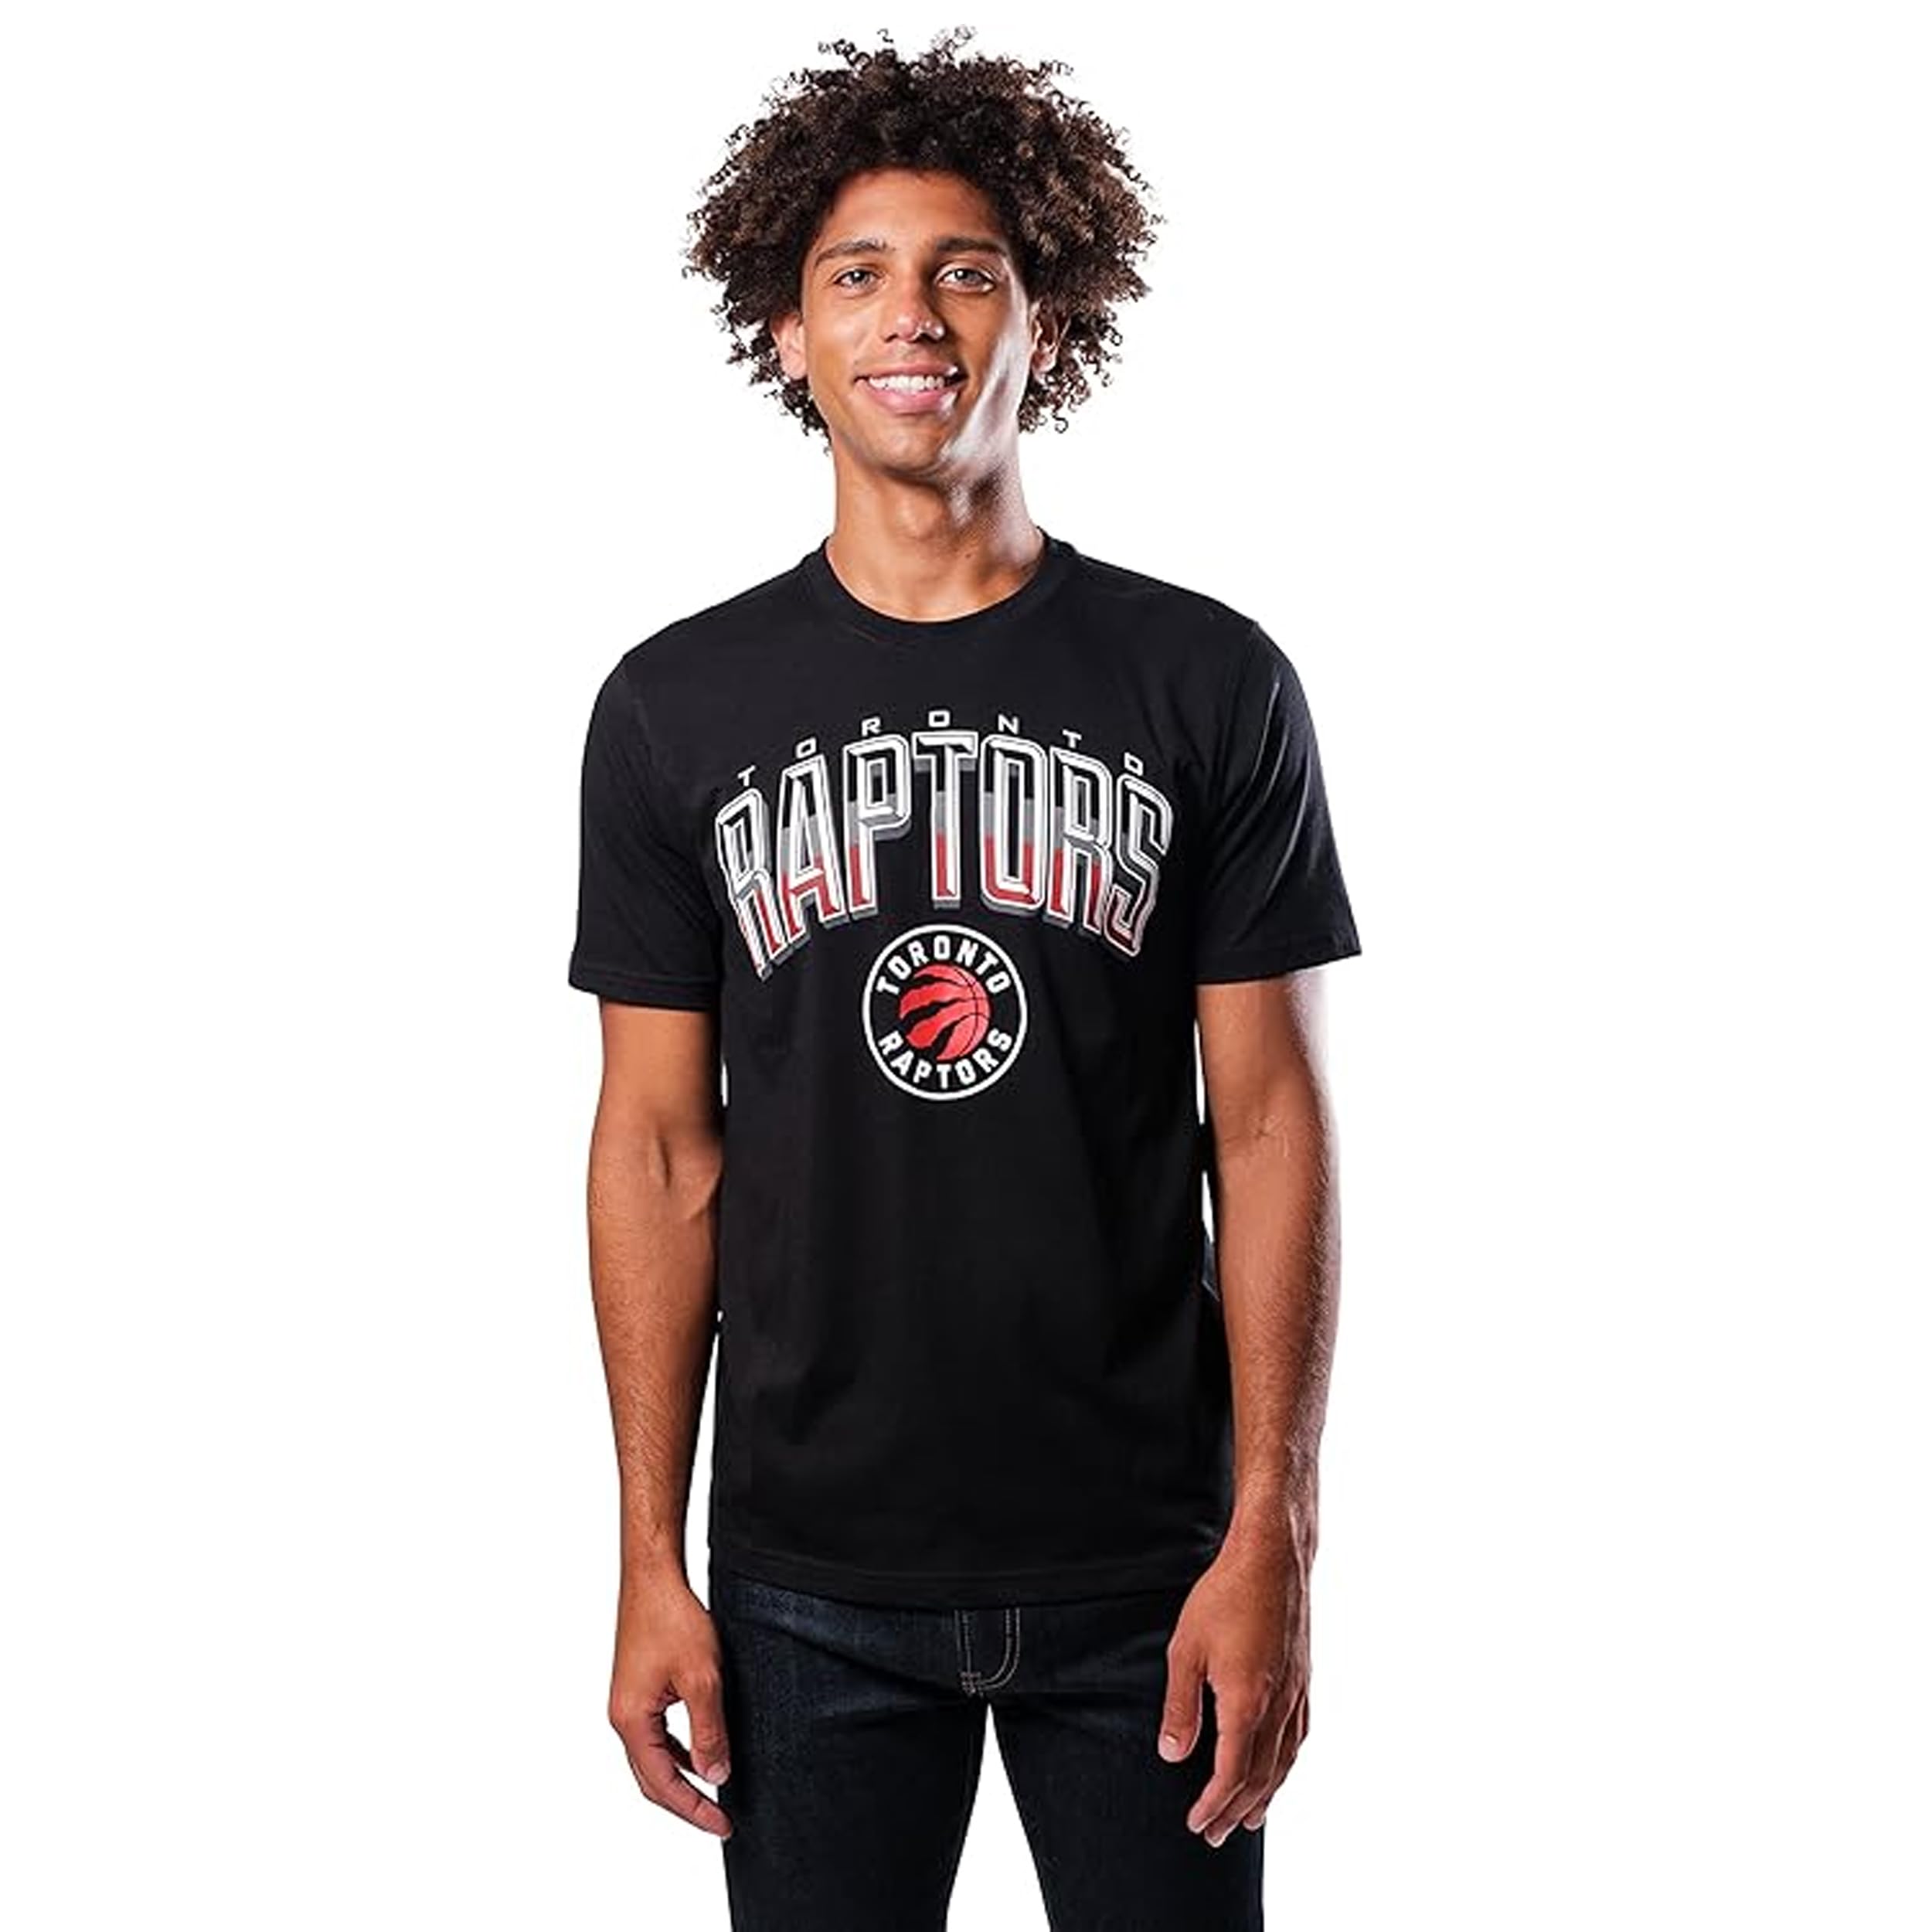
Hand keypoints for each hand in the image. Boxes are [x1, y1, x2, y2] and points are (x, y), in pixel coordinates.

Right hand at [607, 1566, 734, 1839]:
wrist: (653, 1577)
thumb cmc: (672, 1619)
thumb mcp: (702, 1678)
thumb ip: (708, 1730)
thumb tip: (716, 1776)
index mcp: (631, 1721)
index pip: (662, 1784)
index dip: (693, 1810)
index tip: (723, 1825)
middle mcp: (622, 1717)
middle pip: (651, 1779)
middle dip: (686, 1803)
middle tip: (720, 1821)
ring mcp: (628, 1704)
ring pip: (653, 1758)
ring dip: (681, 1778)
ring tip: (714, 1794)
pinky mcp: (637, 1690)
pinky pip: (656, 1736)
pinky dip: (678, 1752)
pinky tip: (701, 1752)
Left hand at [1156, 1534, 1310, 1845]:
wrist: (1272, 1558)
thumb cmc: (1223, 1597)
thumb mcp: (1185, 1649)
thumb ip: (1180, 1706)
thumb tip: (1172, 1754)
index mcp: (1247, 1703)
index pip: (1231, 1773)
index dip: (1213, 1804)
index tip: (1196, 1824)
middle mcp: (1278, 1706)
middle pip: (1259, 1776)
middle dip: (1235, 1810)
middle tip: (1216, 1836)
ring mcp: (1296, 1693)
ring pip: (1285, 1761)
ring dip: (1266, 1795)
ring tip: (1251, 1819)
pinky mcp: (1304, 1678)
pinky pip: (1299, 1736)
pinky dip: (1287, 1763)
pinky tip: (1280, 1767)